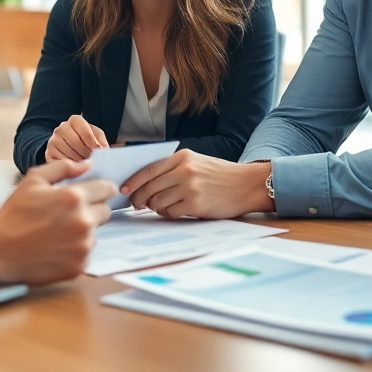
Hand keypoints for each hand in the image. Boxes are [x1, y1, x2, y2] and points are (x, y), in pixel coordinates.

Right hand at [0, 159, 115, 284]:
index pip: (107, 189)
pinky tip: (56, 248)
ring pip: (95, 234)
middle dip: (92, 210)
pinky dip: (75, 251)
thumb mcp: (33, 180)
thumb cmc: (14, 213)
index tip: (98, 193)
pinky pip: (86, 253)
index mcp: (75, 197)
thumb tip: (87, 165)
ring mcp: (83, 246)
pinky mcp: (79, 266)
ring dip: (83, 232)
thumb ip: (63, 167)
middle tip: (69, 214)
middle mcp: (84, 222)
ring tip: (57, 233)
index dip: (103, 189)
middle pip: (105, 212)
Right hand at [45, 114, 108, 162]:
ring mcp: (53, 140)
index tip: (98, 151)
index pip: (84, 131)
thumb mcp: (96, 136)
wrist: (69, 146)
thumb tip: (103, 150)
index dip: (93, 142)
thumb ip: (101, 141)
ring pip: (67, 153)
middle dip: (86, 153)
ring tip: (86, 167)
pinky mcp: (48, 153)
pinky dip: (69, 168)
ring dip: (78, 162)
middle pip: (75, 142)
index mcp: (75, 120)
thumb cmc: (86, 140)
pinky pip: (59, 162)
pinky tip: (76, 170)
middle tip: (93, 162)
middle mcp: (62, 128)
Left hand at [122, 151, 272, 219]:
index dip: (133, 181)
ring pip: (157, 201)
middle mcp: (184, 171)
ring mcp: (190, 188)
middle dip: (139, 198)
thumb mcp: (196, 162)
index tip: (124, 189)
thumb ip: (173, 169)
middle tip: (137, 204)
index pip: (148, 169)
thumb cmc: (220, 175)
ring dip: (155, 207)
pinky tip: (176, 211)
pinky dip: (169, 214)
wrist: (246, 185)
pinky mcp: (196, 204)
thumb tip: (145, 184)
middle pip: (149, 187)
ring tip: (161, 207)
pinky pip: (171, 212)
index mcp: (182, 157)